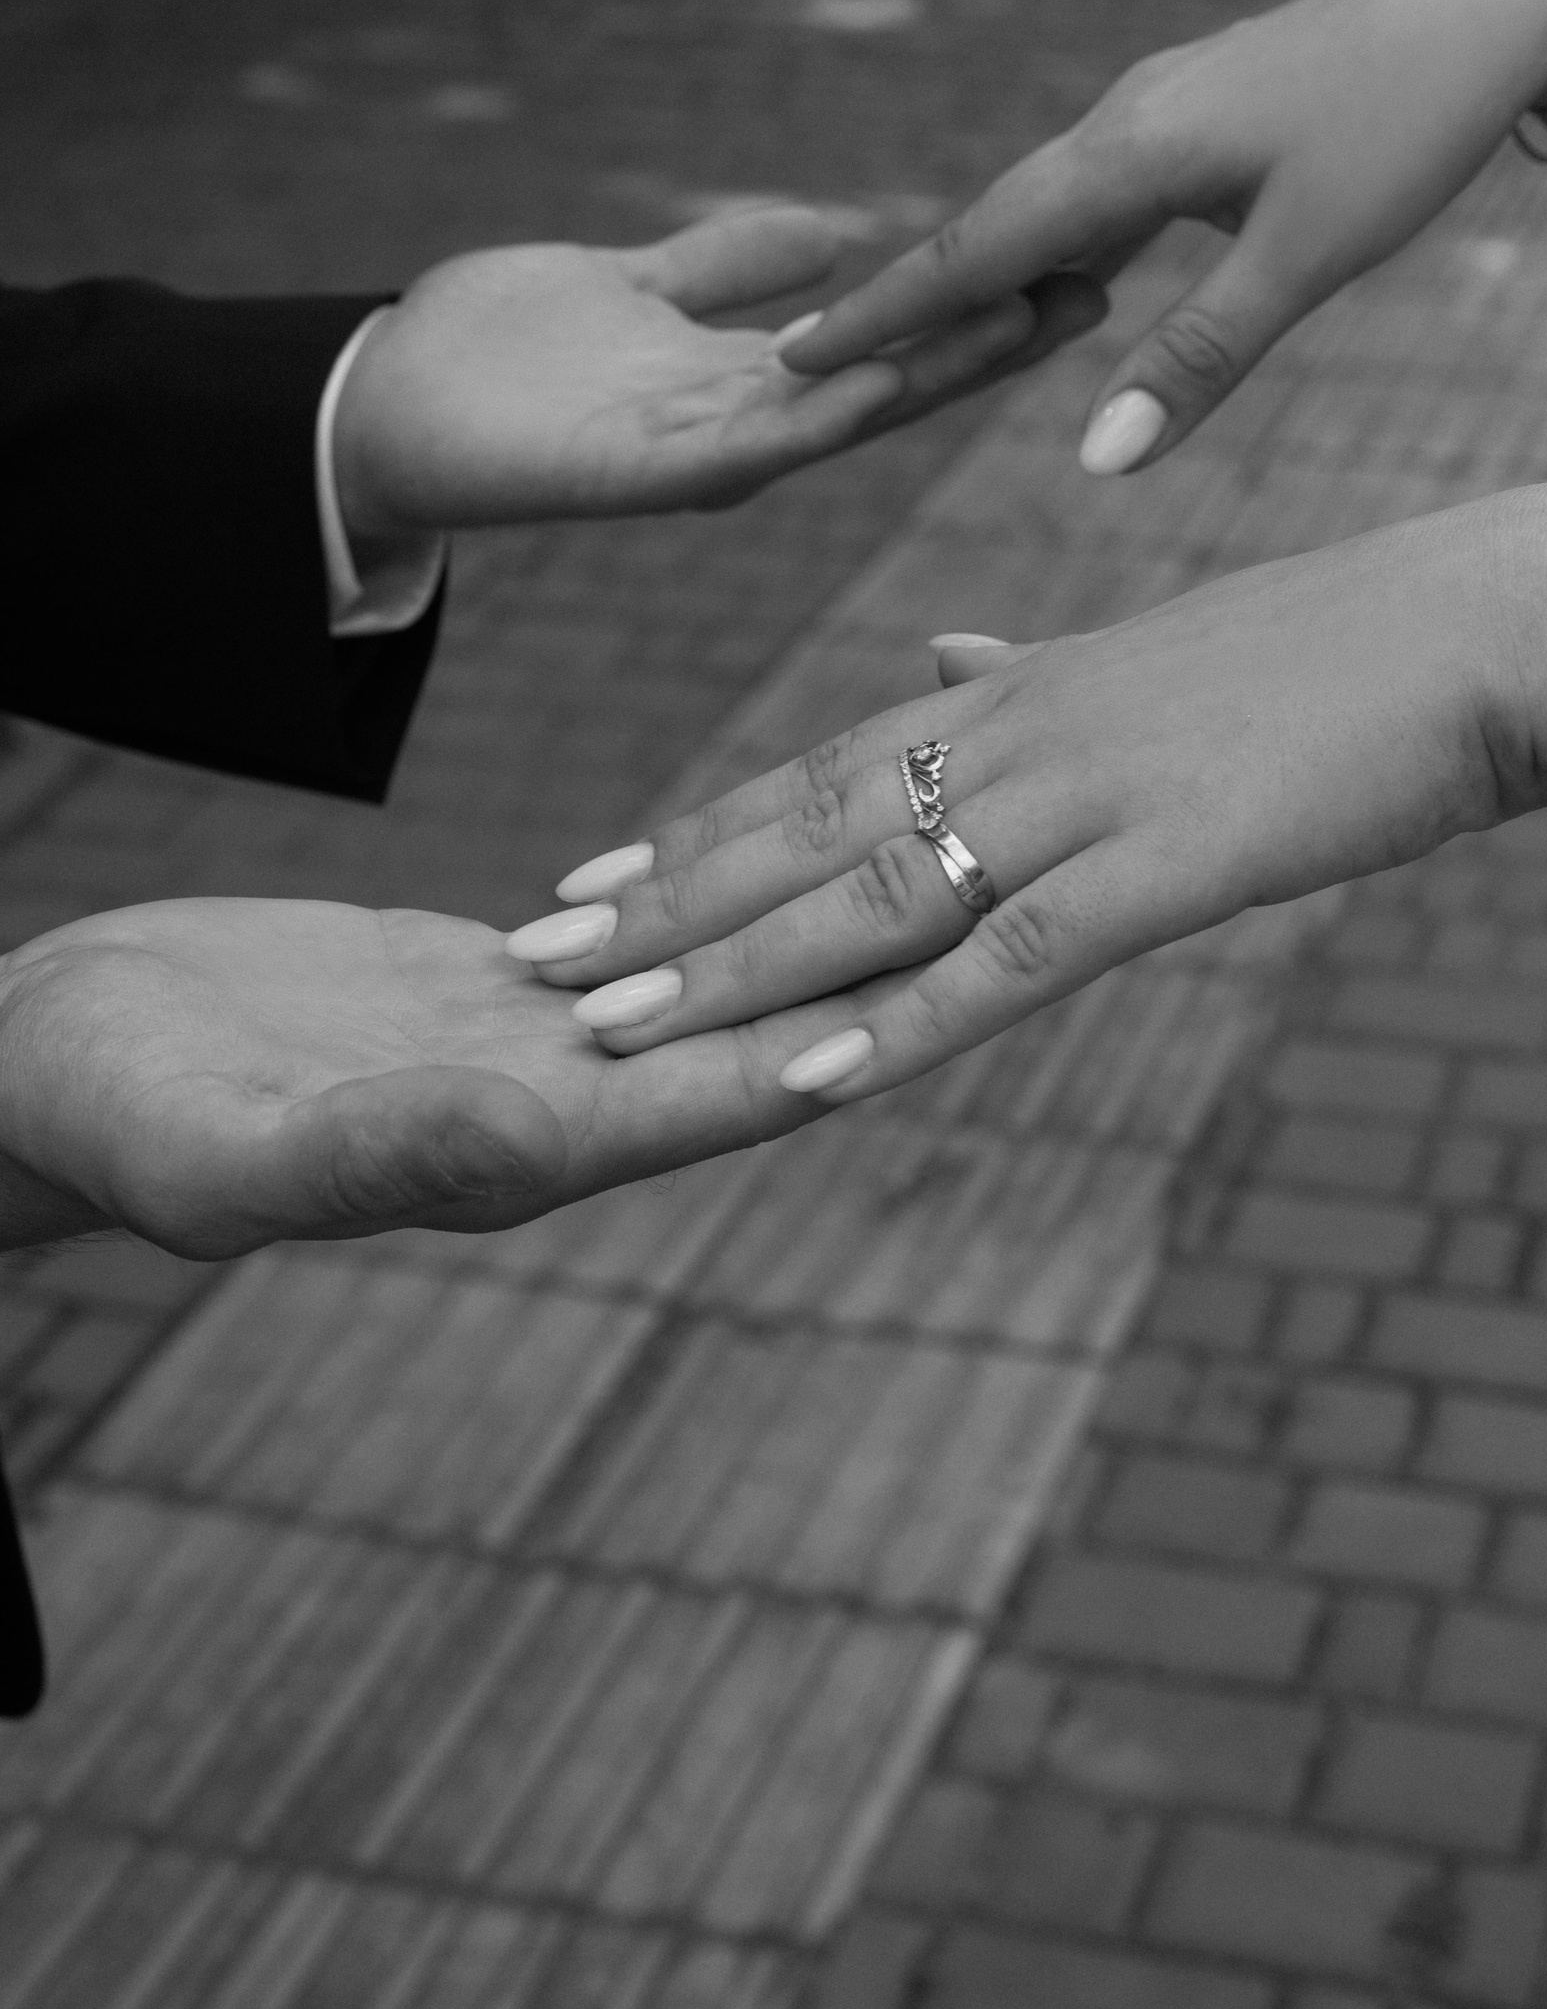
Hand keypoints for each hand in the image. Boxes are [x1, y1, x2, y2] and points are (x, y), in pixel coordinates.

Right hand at [0, 896, 870, 1255]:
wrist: (50, 1068)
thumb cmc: (119, 1124)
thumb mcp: (238, 1150)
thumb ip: (381, 1149)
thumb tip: (528, 1136)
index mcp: (517, 1149)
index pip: (714, 1096)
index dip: (833, 1041)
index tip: (955, 985)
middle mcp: (548, 1102)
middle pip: (739, 1034)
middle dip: (859, 974)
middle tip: (991, 893)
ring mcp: (521, 1042)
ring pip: (700, 980)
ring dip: (801, 930)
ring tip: (915, 861)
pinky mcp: (479, 980)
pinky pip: (630, 938)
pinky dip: (703, 898)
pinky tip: (772, 859)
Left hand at [331, 205, 1104, 540]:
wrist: (379, 401)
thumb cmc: (497, 351)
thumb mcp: (637, 282)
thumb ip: (732, 264)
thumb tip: (836, 231)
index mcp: (746, 390)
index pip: (885, 346)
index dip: (976, 309)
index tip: (1069, 261)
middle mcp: (741, 434)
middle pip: (890, 385)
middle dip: (991, 343)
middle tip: (1099, 290)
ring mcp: (698, 460)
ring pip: (842, 418)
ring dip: (937, 375)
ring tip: (1027, 321)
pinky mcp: (641, 473)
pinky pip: (750, 441)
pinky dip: (822, 412)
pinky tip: (889, 376)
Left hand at [521, 484, 1546, 1106]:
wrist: (1492, 624)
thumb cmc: (1348, 648)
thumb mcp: (1160, 650)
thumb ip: (1033, 666)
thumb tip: (943, 651)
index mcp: (1025, 686)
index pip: (823, 761)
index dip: (698, 830)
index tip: (588, 884)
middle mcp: (1023, 731)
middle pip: (806, 823)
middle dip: (666, 904)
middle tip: (535, 964)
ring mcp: (1089, 795)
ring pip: (873, 890)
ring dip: (736, 966)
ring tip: (614, 1026)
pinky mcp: (1171, 864)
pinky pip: (1011, 958)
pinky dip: (905, 1023)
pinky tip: (813, 1078)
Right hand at [780, 0, 1546, 473]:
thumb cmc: (1410, 122)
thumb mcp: (1309, 257)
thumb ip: (1198, 361)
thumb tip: (1095, 465)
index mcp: (1130, 155)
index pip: (974, 252)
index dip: (886, 315)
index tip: (796, 360)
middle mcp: (1121, 120)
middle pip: (986, 224)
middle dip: (902, 299)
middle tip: (813, 359)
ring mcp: (1156, 106)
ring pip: (1037, 202)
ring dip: (969, 269)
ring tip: (904, 332)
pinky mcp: (1197, 108)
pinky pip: (1089, 187)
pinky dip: (1043, 239)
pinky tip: (1049, 274)